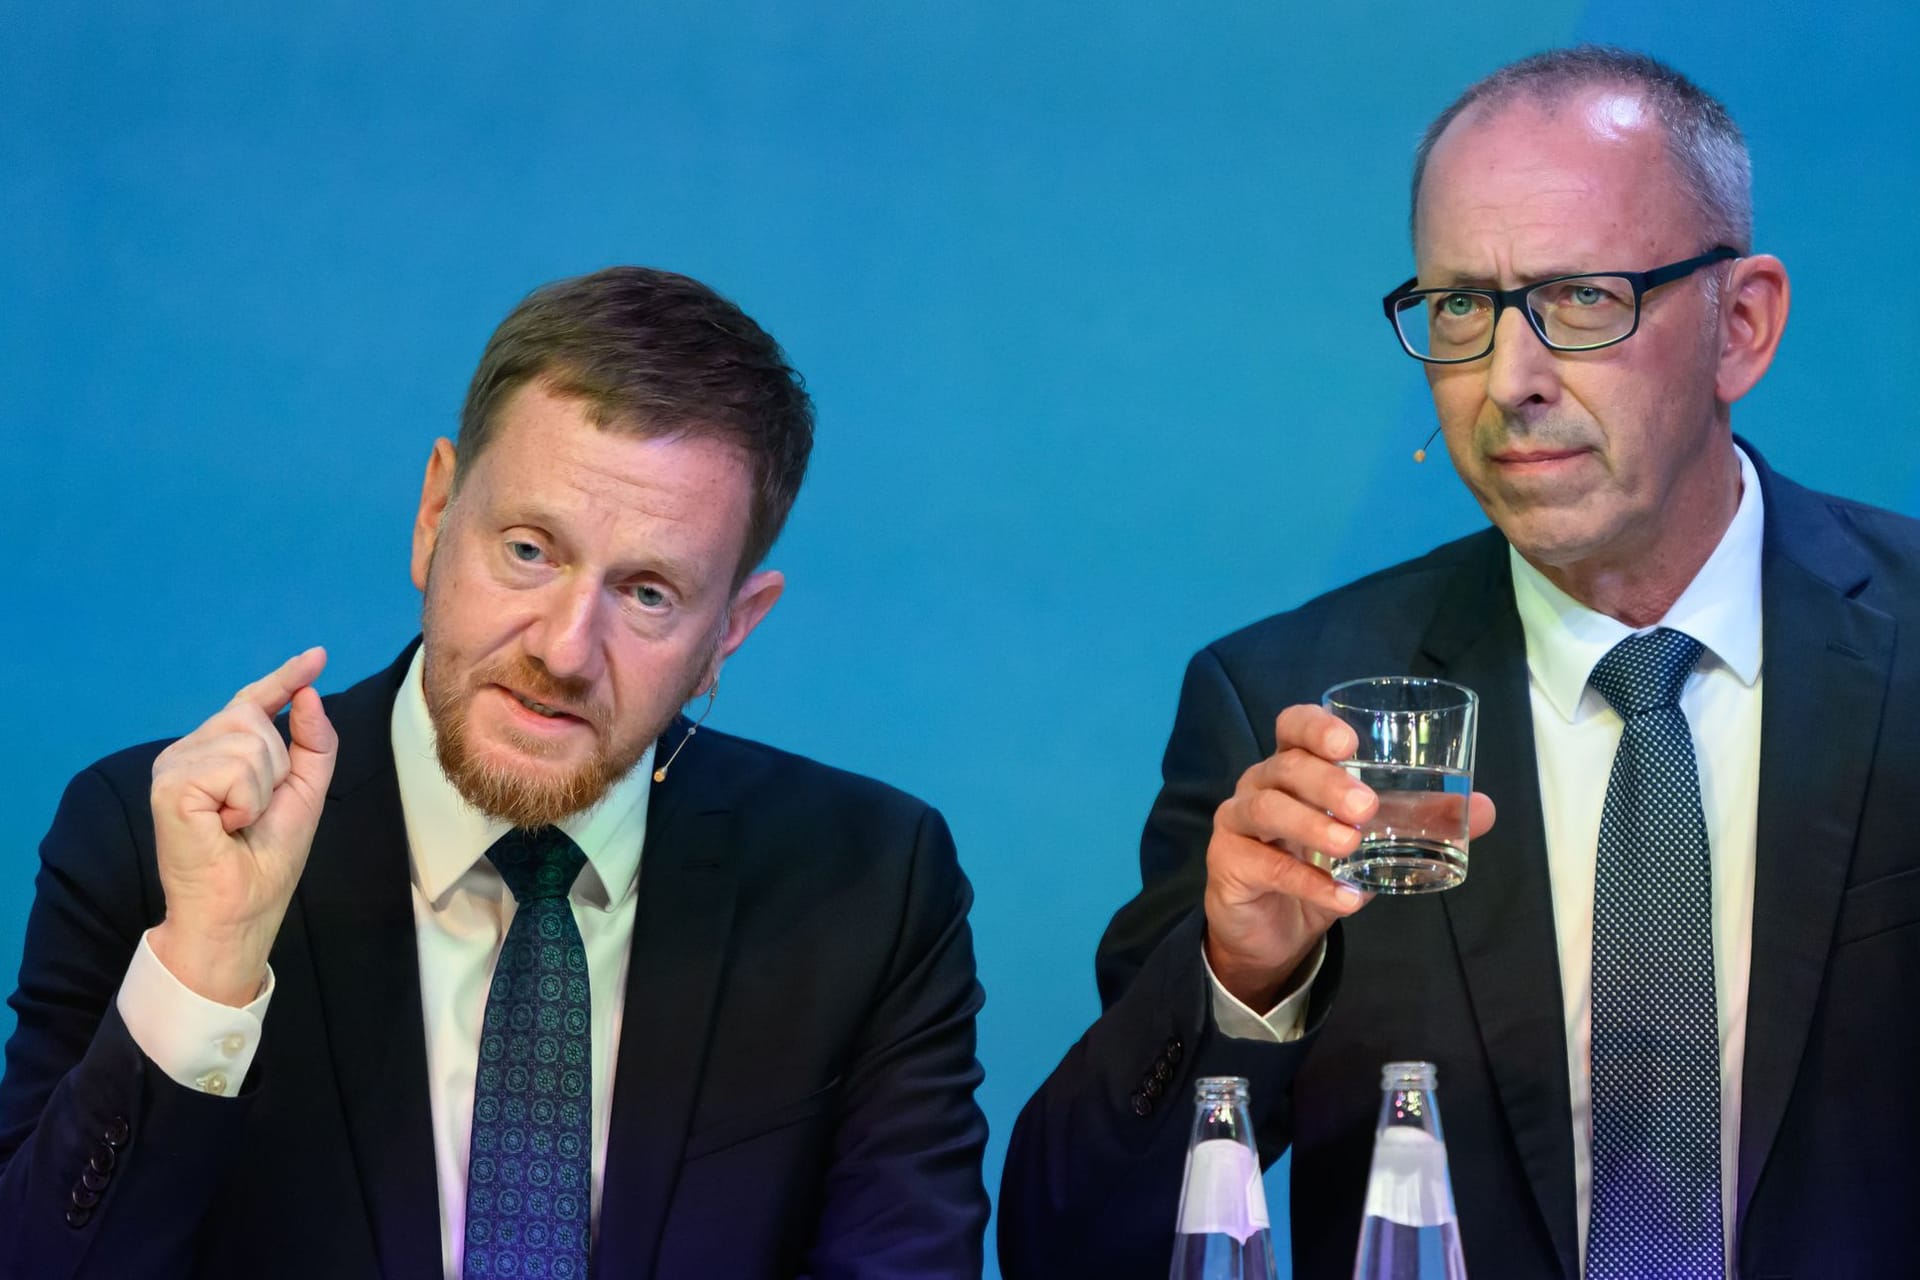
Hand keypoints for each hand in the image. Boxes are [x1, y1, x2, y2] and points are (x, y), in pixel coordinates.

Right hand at [148, 648, 337, 1004]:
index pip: (253, 703)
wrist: (236, 912)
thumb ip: (312, 744)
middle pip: (255, 719)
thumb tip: (308, 694)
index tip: (316, 656)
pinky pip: (234, 768)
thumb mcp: (304, 795)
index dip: (284, 677)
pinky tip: (225, 826)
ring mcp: (173, 765)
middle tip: (252, 814)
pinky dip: (245, 801)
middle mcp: (188, 751)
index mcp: (217, 754)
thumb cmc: (264, 862)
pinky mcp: (169, 785)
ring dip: (260, 790)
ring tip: (237, 823)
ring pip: (248, 740)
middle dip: (276, 769)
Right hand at [1203, 704, 1494, 1009]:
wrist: (1272, 932)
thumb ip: (1422, 820)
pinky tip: (1344, 899)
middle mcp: (1260, 785)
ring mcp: (1238, 823)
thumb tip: (1486, 808)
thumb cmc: (1320, 867)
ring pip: (1266, 808)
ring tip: (1351, 846)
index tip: (1348, 741)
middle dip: (1325, 782)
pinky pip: (1266, 867)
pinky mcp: (1230, 864)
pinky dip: (1308, 883)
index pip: (1292, 726)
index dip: (1315, 726)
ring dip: (1310, 825)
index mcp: (1294, 766)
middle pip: (1284, 767)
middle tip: (1366, 806)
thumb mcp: (1374, 841)